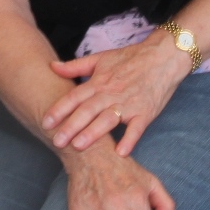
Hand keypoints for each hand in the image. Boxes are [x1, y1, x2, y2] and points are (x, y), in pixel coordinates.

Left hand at [41, 36, 194, 155]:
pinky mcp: (146, 112)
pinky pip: (137, 128)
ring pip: (108, 119)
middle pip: (88, 110)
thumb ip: (75, 66)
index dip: (59, 109)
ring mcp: (129, 103)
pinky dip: (130, 140)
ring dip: (94, 133)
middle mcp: (111, 93)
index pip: (75, 96)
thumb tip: (52, 67)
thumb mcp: (101, 58)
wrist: (163, 57)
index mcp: (99, 81)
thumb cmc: (130, 58)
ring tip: (79, 146)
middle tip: (56, 141)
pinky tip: (120, 153)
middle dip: (71, 126)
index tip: (45, 122)